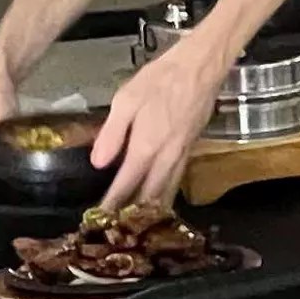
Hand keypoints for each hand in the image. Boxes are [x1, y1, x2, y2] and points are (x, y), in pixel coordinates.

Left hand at [91, 37, 228, 209]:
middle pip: (150, 196)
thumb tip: (98, 163)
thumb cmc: (160, 79)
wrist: (201, 68)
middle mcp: (167, 158)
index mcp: (147, 147)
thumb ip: (111, 134)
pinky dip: (166, 194)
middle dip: (133, 215)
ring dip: (152, 209)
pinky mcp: (191, 149)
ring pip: (167, 191)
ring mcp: (182, 155)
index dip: (112, 204)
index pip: (126, 184)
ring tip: (138, 224)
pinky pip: (177, 180)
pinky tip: (159, 197)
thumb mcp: (126, 100)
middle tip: (118, 230)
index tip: (100, 221)